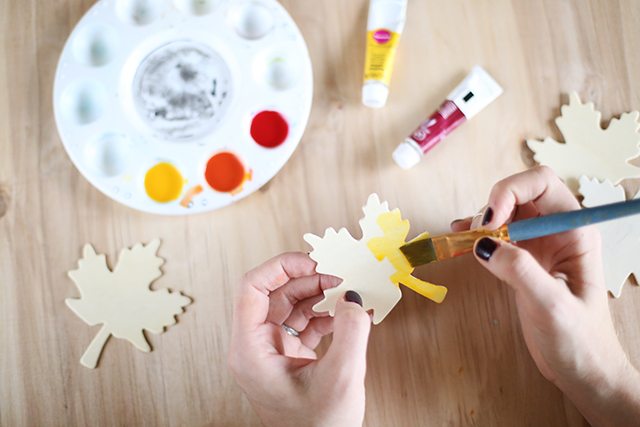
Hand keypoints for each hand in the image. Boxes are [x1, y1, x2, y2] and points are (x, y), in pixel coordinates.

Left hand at [228, 252, 370, 426]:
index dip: (282, 267)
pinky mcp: (289, 356)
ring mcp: (272, 351)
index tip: (314, 262)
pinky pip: (304, 322)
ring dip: (321, 294)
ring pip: (291, 305)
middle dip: (310, 279)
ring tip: (349, 290)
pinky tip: (348, 311)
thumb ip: (351, 330)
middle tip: (342, 274)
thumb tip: (354, 295)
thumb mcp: (340, 378)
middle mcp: (255, 346)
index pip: (252, 288)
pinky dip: (326, 313)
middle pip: (275, 293)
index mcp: (250, 350)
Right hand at [453, 166, 639, 425]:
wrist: (582, 370)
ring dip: (481, 218)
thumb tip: (482, 244)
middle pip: (521, 192)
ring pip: (505, 211)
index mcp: (575, 231)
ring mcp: (539, 243)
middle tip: (475, 232)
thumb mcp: (551, 306)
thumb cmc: (578, 340)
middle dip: (494, 204)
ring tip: (463, 237)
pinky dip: (477, 234)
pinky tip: (461, 241)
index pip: (542, 184)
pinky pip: (497, 234)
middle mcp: (557, 230)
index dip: (511, 192)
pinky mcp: (524, 259)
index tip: (490, 222)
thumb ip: (520, 271)